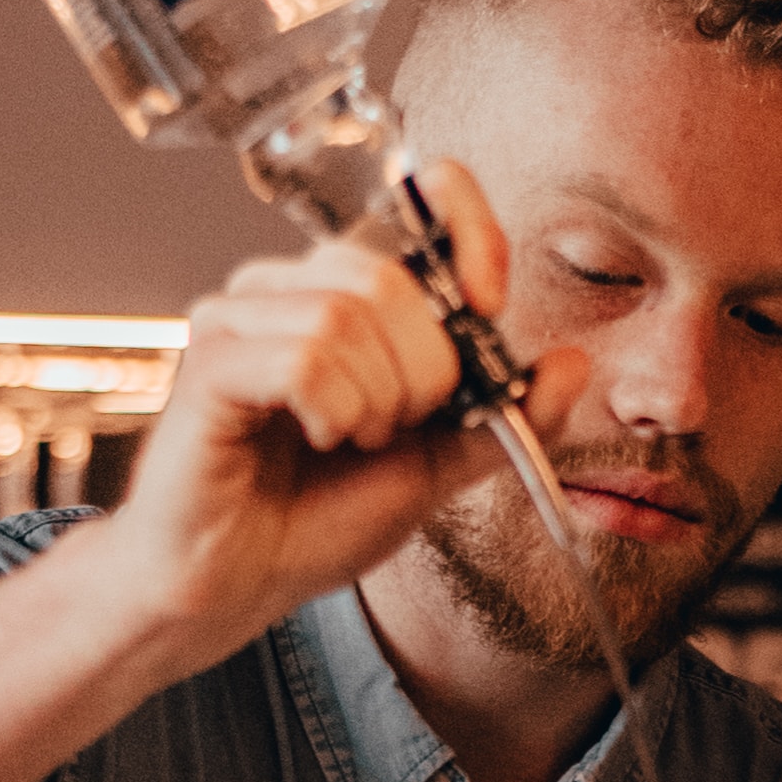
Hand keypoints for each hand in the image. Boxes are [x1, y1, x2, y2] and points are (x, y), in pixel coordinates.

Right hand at [102, 161, 584, 674]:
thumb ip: (502, 416)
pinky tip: (316, 439)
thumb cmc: (313, 521)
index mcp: (347, 294)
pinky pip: (304, 360)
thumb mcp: (436, 468)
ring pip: (345, 318)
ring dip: (374, 402)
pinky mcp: (211, 360)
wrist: (237, 584)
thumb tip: (570, 362)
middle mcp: (289, 287)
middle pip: (390, 277)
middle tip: (395, 426)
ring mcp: (240, 316)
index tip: (489, 306)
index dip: (472, 236)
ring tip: (348, 441)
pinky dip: (332, 412)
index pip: (422, 196)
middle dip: (424, 370)